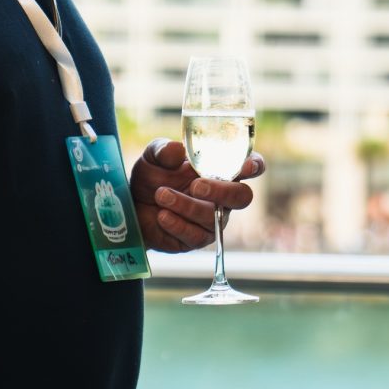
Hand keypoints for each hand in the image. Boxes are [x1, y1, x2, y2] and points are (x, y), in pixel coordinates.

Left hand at [132, 139, 265, 252]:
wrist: (134, 206)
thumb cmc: (153, 176)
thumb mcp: (153, 157)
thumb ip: (165, 151)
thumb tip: (177, 150)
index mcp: (221, 170)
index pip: (251, 166)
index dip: (254, 166)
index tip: (246, 167)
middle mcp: (223, 196)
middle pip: (242, 196)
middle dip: (221, 191)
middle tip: (195, 186)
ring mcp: (213, 219)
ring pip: (213, 217)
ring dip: (186, 205)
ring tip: (161, 195)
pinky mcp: (197, 238)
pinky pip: (195, 236)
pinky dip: (177, 224)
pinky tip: (162, 216)